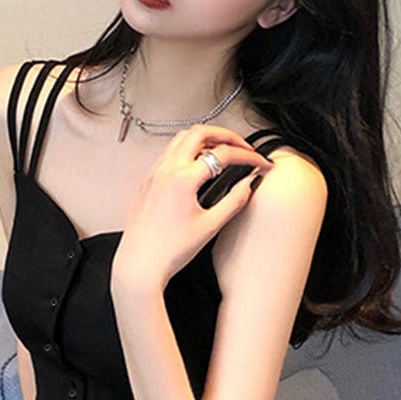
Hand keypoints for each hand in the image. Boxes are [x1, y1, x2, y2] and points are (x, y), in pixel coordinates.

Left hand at [111, 123, 274, 297]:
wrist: (140, 265)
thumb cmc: (168, 251)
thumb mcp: (210, 227)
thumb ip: (234, 201)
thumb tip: (248, 184)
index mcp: (183, 179)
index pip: (224, 154)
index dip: (248, 156)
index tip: (259, 163)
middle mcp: (166, 170)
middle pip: (200, 132)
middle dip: (226, 135)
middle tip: (243, 146)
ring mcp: (154, 174)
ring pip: (182, 138)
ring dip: (205, 139)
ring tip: (222, 151)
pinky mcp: (148, 182)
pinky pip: (169, 153)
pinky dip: (188, 150)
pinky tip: (196, 166)